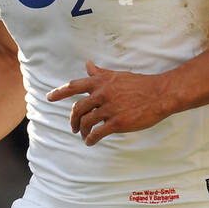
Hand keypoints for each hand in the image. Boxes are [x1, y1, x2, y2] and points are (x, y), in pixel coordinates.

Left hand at [46, 60, 171, 144]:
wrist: (159, 94)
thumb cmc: (140, 84)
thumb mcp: (117, 75)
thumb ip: (100, 72)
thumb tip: (88, 65)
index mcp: (101, 81)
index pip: (74, 86)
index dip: (59, 92)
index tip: (49, 98)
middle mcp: (102, 94)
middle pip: (77, 108)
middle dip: (73, 120)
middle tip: (74, 127)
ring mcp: (109, 108)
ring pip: (86, 122)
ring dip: (82, 130)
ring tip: (84, 135)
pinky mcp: (117, 122)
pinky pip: (98, 133)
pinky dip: (91, 139)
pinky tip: (90, 142)